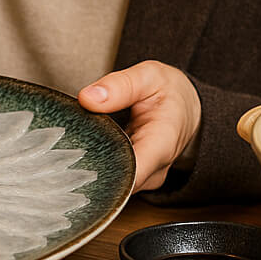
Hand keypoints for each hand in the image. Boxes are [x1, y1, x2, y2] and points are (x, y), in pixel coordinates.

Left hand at [78, 60, 201, 191]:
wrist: (186, 107)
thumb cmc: (171, 93)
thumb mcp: (149, 77)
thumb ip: (119, 85)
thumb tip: (87, 97)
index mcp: (161, 145)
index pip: (132, 175)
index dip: (103, 171)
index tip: (80, 154)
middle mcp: (154, 170)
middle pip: (116, 182)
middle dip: (91, 163)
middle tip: (74, 137)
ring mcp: (145, 178)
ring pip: (112, 182)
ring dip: (94, 162)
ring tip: (85, 136)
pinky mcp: (136, 178)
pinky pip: (113, 177)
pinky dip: (99, 161)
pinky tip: (93, 144)